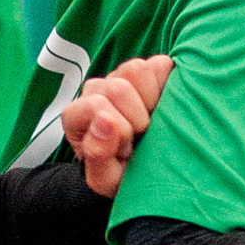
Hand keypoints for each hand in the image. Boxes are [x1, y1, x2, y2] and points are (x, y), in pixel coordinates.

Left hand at [60, 54, 174, 198]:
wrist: (142, 172)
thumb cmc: (121, 176)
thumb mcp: (105, 179)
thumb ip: (97, 154)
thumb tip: (105, 120)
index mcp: (77, 114)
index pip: (96, 105)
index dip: (119, 128)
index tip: (127, 150)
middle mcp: (96, 90)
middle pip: (118, 87)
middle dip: (137, 117)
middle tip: (140, 136)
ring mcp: (121, 77)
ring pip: (136, 69)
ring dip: (150, 99)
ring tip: (151, 121)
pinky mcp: (149, 70)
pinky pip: (160, 64)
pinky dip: (167, 84)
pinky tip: (163, 106)